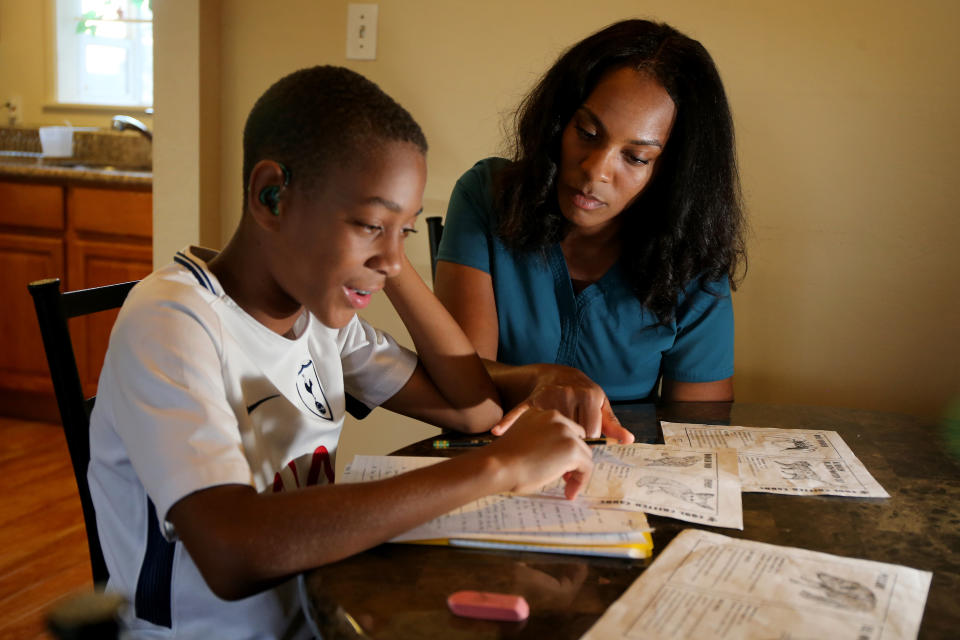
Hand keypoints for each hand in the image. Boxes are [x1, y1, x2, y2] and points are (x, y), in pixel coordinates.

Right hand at [484, 408, 593, 498]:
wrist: (496, 466)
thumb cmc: (502, 460)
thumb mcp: (522, 441)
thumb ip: (539, 442)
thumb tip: (554, 457)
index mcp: (539, 413)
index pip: (562, 429)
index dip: (562, 448)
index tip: (554, 464)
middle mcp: (555, 417)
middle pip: (577, 439)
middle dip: (572, 458)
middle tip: (564, 477)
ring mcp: (565, 432)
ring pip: (584, 453)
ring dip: (577, 471)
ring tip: (567, 488)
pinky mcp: (572, 449)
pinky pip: (586, 467)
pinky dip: (580, 481)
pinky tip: (568, 492)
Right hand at [491, 364, 633, 443]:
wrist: (558, 374)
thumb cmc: (583, 397)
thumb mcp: (600, 407)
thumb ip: (613, 425)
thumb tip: (629, 440)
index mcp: (591, 396)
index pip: (590, 434)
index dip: (586, 443)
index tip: (580, 445)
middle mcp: (572, 393)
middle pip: (572, 433)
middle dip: (569, 444)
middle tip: (565, 447)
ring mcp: (551, 396)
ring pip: (552, 429)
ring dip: (549, 440)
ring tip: (551, 443)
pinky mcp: (532, 398)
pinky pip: (521, 412)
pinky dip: (509, 421)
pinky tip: (497, 431)